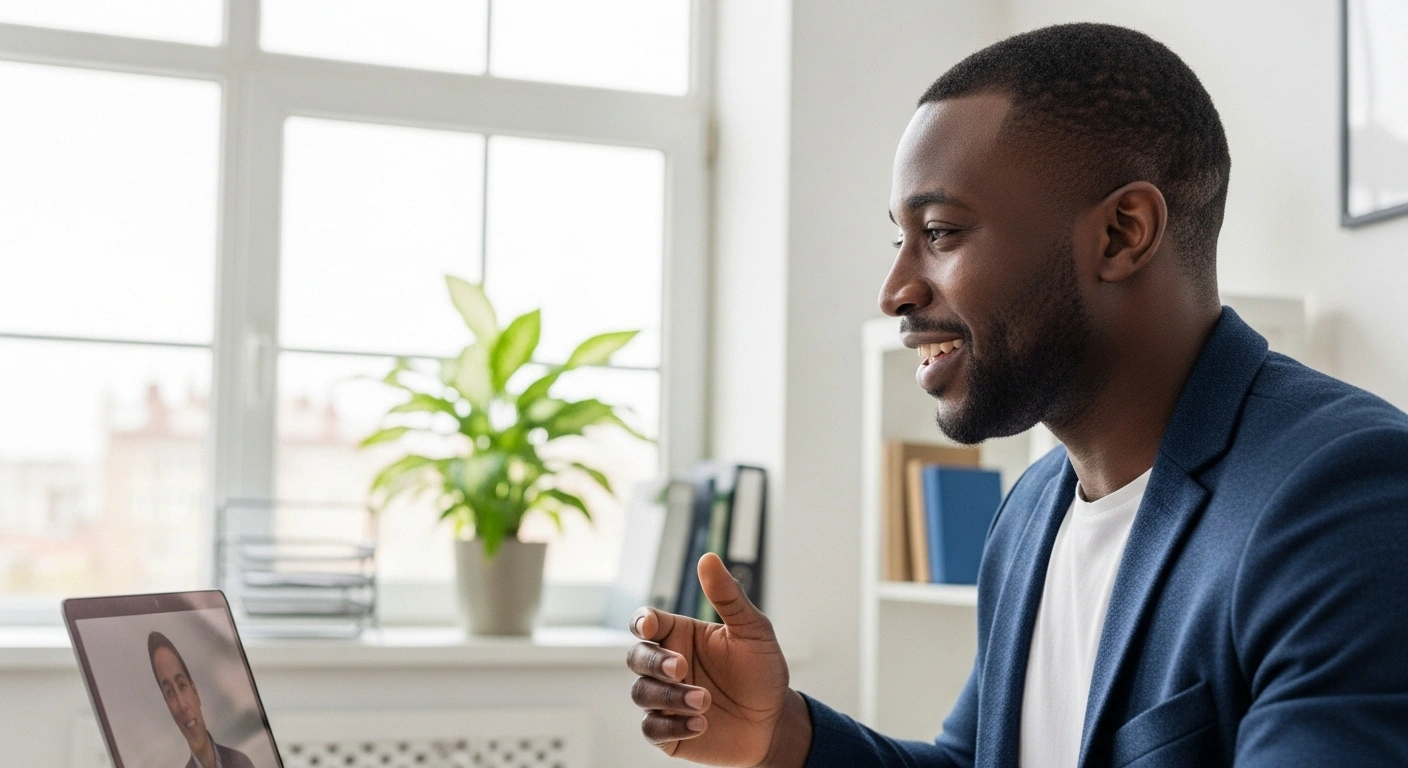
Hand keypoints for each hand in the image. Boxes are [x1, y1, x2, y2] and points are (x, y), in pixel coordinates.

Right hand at [626, 553, 808, 766]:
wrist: (775, 722)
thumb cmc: (762, 672)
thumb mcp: (753, 630)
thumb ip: (729, 596)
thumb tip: (708, 558)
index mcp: (681, 635)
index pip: (646, 623)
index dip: (642, 622)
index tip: (650, 626)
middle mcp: (667, 666)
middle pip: (637, 657)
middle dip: (654, 662)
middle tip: (681, 668)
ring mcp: (665, 700)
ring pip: (643, 693)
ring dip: (670, 697)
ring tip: (705, 702)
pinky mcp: (668, 731)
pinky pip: (652, 729)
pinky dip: (671, 726)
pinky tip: (699, 724)